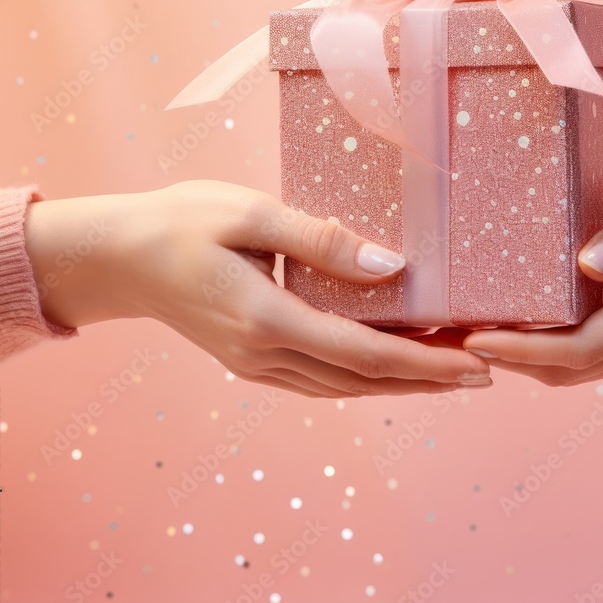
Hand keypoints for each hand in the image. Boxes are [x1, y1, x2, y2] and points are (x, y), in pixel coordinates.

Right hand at [25, 180, 491, 397]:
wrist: (119, 256)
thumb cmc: (183, 222)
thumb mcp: (252, 214)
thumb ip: (324, 241)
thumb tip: (394, 266)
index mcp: (267, 319)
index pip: (364, 352)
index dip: (425, 362)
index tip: (474, 363)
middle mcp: (263, 355)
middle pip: (362, 380)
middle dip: (426, 380)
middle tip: (483, 373)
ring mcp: (255, 366)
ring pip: (342, 388)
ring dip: (398, 383)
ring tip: (449, 373)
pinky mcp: (250, 361)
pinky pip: (319, 381)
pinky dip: (362, 378)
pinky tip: (387, 368)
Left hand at [462, 148, 602, 385]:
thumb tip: (583, 265)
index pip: (581, 349)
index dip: (522, 350)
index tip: (471, 335)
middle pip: (574, 370)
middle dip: (512, 361)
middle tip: (452, 339)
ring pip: (586, 366)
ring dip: (531, 358)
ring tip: (477, 332)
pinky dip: (559, 346)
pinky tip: (529, 320)